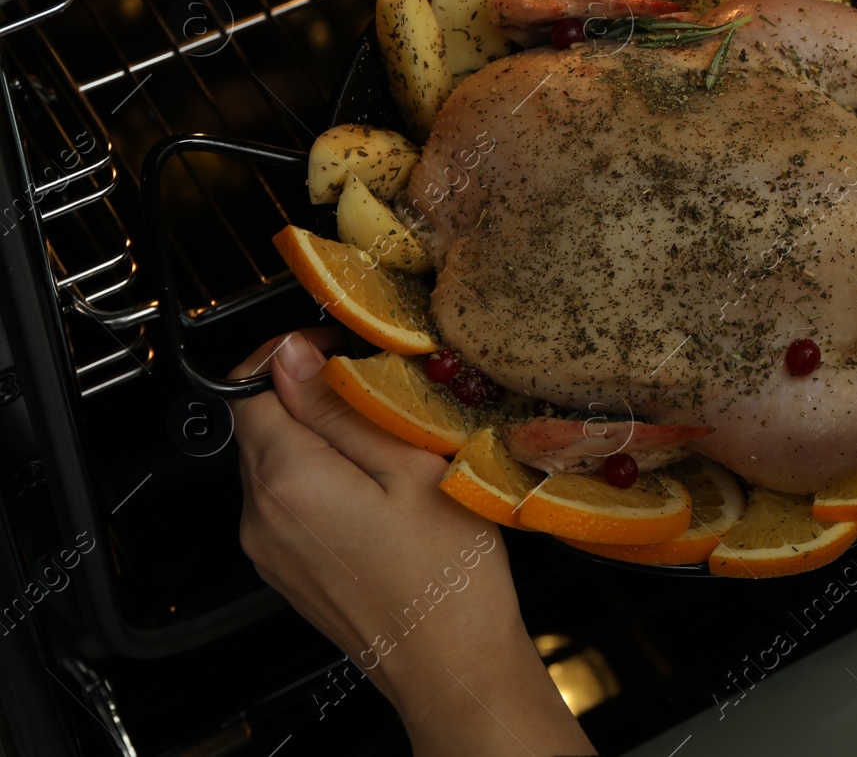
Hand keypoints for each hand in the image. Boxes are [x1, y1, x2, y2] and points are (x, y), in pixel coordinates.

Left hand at [231, 332, 593, 755]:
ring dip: (319, 441)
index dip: (290, 356)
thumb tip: (293, 357)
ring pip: (274, 462)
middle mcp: (262, 516)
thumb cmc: (446, 576)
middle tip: (377, 398)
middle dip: (309, 397)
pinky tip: (376, 495)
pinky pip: (286, 503)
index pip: (249, 386)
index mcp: (288, 480)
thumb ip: (343, 408)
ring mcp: (268, 548)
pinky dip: (321, 482)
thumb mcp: (411, 468)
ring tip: (386, 451)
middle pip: (259, 423)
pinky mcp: (284, 569)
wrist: (451, 663)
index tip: (333, 350)